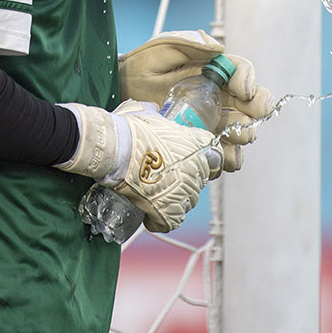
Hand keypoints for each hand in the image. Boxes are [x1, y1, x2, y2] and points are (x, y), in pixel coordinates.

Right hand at [56, 100, 214, 233]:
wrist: (116, 148)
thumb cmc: (130, 128)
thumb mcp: (146, 112)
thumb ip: (156, 115)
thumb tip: (154, 111)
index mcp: (196, 142)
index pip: (215, 156)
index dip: (205, 162)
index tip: (192, 164)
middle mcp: (196, 168)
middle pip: (199, 181)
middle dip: (184, 181)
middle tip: (164, 178)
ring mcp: (184, 191)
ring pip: (187, 202)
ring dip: (174, 201)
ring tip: (155, 196)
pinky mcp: (168, 210)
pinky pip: (170, 221)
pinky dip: (159, 221)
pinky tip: (148, 216)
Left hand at [118, 30, 272, 170]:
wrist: (117, 94)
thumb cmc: (139, 68)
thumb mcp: (160, 50)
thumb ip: (187, 44)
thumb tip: (218, 49)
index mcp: (212, 71)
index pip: (240, 72)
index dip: (248, 81)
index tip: (244, 91)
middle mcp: (217, 96)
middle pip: (249, 106)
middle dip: (254, 114)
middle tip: (246, 122)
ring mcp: (209, 121)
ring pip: (238, 133)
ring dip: (240, 140)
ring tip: (230, 141)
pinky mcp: (198, 141)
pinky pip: (218, 154)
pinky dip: (222, 160)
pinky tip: (214, 158)